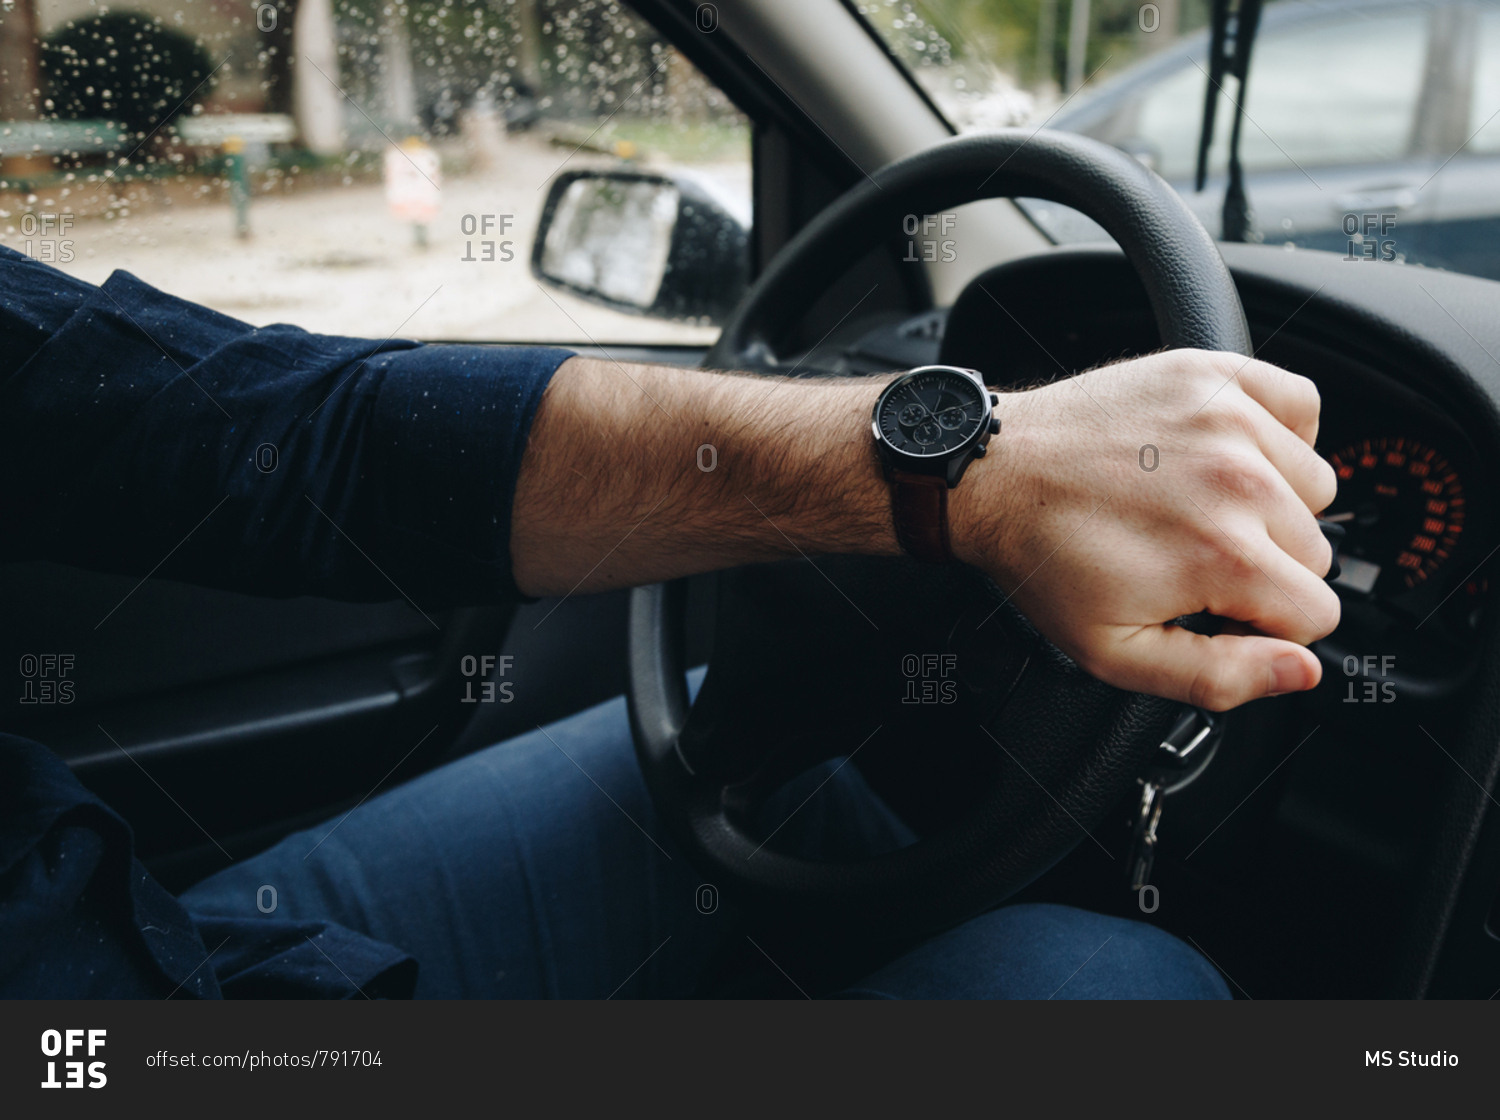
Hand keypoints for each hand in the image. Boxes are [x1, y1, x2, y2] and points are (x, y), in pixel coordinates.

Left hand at [950, 349, 1339, 710]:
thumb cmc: (1046, 557)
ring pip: (1315, 485)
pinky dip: (1278, 432)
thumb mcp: (1115, 651)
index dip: (1264, 624)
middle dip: (1265, 567)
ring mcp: (1230, 420)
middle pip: (1315, 552)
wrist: (995, 475)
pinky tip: (1226, 454)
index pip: (1315, 612)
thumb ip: (1218, 676)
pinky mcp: (1213, 375)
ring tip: (1200, 504)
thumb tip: (1299, 669)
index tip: (1216, 608)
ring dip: (1273, 502)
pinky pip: (1303, 405)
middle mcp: (1239, 482)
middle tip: (1193, 556)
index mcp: (1223, 555)